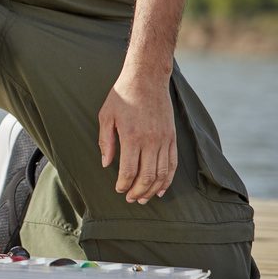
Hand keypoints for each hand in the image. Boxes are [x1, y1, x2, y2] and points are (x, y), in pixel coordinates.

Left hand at [97, 69, 177, 203]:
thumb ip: (105, 141)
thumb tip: (106, 164)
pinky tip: (161, 188)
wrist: (147, 79)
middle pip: (147, 176)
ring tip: (143, 198)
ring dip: (153, 189)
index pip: (130, 170)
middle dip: (138, 191)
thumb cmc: (122, 96)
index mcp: (132, 136)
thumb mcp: (106, 116)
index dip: (124, 184)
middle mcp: (151, 140)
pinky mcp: (172, 137)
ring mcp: (164, 140)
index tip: (118, 190)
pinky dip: (168, 179)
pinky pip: (173, 164)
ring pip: (162, 173)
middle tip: (130, 199)